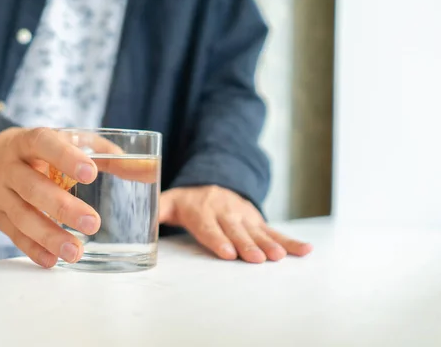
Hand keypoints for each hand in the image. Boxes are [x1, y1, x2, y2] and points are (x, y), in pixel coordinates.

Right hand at [0, 127, 100, 267]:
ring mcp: (1, 193)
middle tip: (93, 223)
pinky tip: (52, 260)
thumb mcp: (73, 141)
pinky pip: (14, 235)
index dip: (66, 158)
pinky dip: (33, 249)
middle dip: (62, 208)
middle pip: (32, 187)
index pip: (45, 144)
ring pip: (22, 216)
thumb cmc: (46, 149)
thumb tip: (148, 171)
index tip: (91, 173)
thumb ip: (109, 155)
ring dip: (49, 236)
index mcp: (30, 141)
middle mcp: (11, 166)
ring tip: (75, 252)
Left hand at [159, 186, 312, 262]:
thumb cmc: (187, 200)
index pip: (209, 226)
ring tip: (279, 257)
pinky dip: (290, 241)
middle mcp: (225, 211)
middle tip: (256, 258)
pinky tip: (305, 250)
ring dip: (270, 243)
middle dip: (246, 244)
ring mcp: (243, 215)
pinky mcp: (257, 220)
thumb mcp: (168, 201)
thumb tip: (135, 220)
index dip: (217, 239)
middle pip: (236, 230)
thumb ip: (155, 210)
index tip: (227, 251)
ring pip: (257, 231)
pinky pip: (274, 230)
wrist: (213, 181)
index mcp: (202, 209)